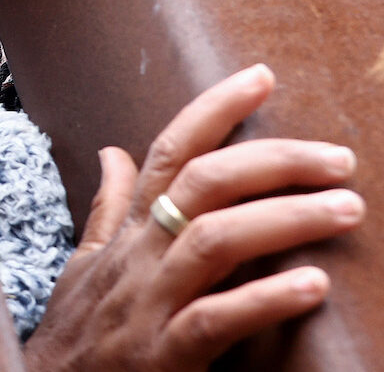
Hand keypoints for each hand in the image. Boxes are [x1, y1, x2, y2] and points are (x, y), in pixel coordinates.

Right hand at [23, 65, 362, 369]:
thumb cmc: (74, 333)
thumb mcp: (84, 262)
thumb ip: (109, 208)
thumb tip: (114, 151)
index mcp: (127, 233)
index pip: (169, 151)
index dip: (214, 110)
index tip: (262, 77)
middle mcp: (139, 258)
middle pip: (203, 185)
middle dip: (274, 161)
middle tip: (338, 160)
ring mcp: (150, 304)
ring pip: (215, 241)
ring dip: (286, 218)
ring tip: (346, 208)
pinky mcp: (163, 355)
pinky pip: (216, 318)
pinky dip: (265, 298)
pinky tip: (312, 285)